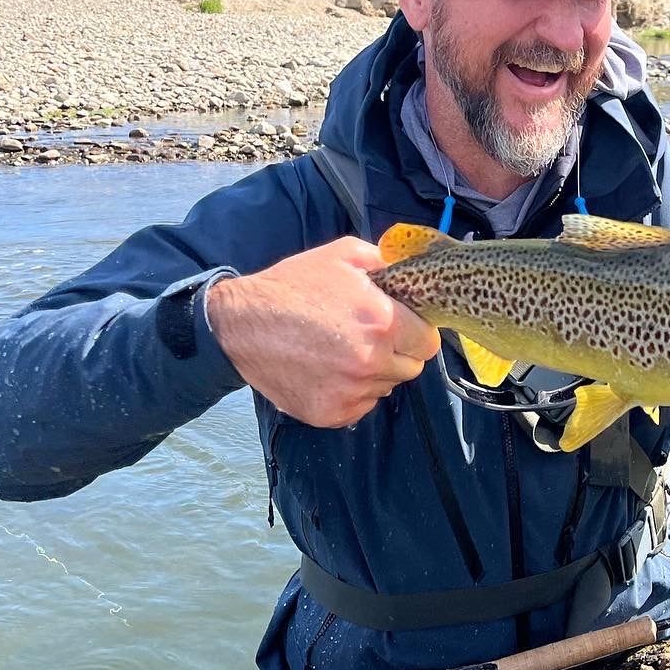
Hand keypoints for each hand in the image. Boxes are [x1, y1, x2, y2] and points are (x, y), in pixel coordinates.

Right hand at [206, 237, 441, 427]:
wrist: (241, 322)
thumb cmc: (294, 284)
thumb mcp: (344, 255)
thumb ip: (386, 262)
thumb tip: (413, 269)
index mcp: (383, 323)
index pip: (428, 344)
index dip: (416, 333)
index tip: (402, 327)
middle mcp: (371, 362)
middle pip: (410, 369)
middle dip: (397, 354)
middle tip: (369, 338)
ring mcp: (349, 392)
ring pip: (384, 388)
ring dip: (373, 374)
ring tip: (342, 351)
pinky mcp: (329, 413)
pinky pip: (360, 406)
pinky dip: (351, 393)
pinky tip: (328, 371)